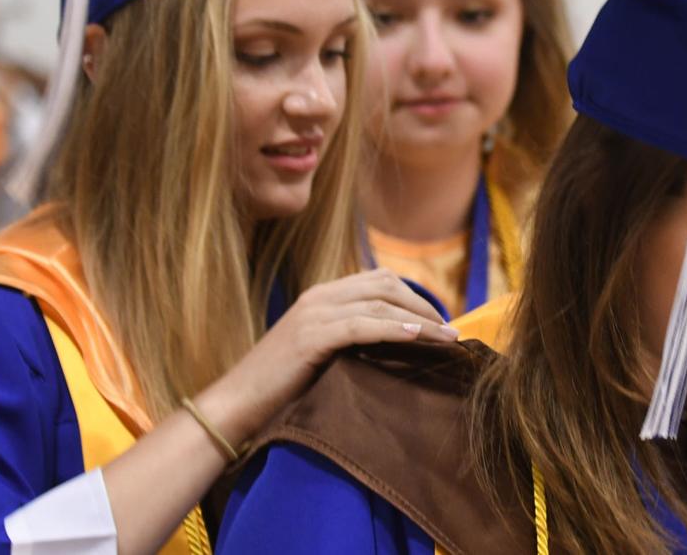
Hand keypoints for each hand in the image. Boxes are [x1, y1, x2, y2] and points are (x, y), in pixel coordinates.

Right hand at [200, 269, 456, 446]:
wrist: (236, 404)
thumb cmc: (279, 388)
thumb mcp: (320, 354)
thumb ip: (349, 340)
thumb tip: (395, 346)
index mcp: (321, 296)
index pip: (379, 280)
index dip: (415, 297)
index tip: (440, 322)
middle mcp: (319, 297)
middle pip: (385, 284)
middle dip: (423, 304)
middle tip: (450, 331)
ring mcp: (313, 314)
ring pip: (378, 302)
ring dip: (419, 318)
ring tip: (447, 337)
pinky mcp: (310, 337)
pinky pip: (360, 325)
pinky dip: (392, 328)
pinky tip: (416, 337)